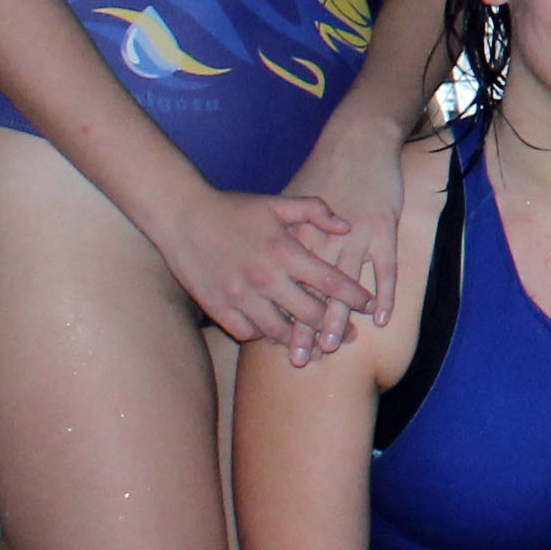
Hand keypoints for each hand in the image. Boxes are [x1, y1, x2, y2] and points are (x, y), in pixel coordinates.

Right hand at [152, 184, 371, 352]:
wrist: (182, 216)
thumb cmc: (233, 208)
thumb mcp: (276, 203)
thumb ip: (314, 211)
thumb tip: (347, 226)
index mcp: (284, 252)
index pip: (330, 282)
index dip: (354, 297)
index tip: (369, 305)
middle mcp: (264, 278)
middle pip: (310, 315)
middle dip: (334, 328)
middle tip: (350, 336)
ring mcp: (239, 296)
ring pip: (279, 332)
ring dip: (300, 340)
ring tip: (316, 346)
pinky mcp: (217, 308)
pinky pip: (248, 333)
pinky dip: (263, 335)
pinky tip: (274, 333)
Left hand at [280, 108, 407, 358]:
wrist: (358, 142)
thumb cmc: (324, 169)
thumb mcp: (291, 199)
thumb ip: (282, 233)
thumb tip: (268, 261)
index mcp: (298, 236)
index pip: (287, 284)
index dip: (282, 313)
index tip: (274, 342)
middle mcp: (324, 241)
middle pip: (313, 292)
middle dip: (307, 327)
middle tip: (302, 358)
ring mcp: (356, 237)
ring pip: (345, 286)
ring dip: (340, 318)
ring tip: (335, 346)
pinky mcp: (383, 229)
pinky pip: (385, 269)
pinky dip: (384, 293)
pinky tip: (381, 317)